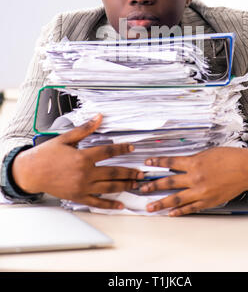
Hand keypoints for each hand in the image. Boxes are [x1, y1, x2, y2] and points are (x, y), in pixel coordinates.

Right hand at [12, 114, 143, 208]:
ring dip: (125, 186)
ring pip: (109, 188)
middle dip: (130, 172)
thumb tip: (99, 117)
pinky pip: (97, 202)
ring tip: (136, 185)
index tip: (132, 147)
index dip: (122, 149)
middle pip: (113, 173)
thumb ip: (85, 129)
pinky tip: (120, 204)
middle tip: (141, 173)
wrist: (31, 172)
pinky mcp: (78, 197)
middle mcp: (84, 173)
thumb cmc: (47, 154)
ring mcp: (82, 187)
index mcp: (83, 157)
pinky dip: (110, 205)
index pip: (108, 152)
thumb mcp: (65, 138)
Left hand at [141, 147, 247, 215]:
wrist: (246, 169)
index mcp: (194, 162)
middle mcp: (195, 177)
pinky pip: (190, 208)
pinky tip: (171, 213)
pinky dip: (180, 211)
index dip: (157, 162)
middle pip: (169, 182)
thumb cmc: (229, 158)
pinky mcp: (208, 201)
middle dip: (153, 185)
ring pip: (176, 198)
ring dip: (161, 203)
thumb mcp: (208, 153)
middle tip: (141, 188)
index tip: (147, 162)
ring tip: (150, 207)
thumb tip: (181, 164)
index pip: (170, 162)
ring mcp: (201, 191)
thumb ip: (193, 159)